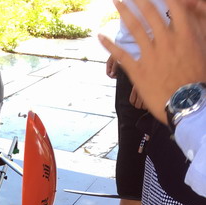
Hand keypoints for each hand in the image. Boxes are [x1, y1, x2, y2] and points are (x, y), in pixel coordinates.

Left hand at [98, 0, 205, 123]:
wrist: (187, 104)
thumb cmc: (199, 80)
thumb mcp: (202, 51)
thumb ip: (195, 33)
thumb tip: (192, 17)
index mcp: (185, 35)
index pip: (175, 6)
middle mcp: (166, 41)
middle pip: (151, 13)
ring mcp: (150, 56)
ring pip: (135, 28)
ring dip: (123, 12)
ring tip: (115, 1)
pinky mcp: (138, 71)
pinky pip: (121, 54)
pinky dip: (108, 44)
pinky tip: (100, 36)